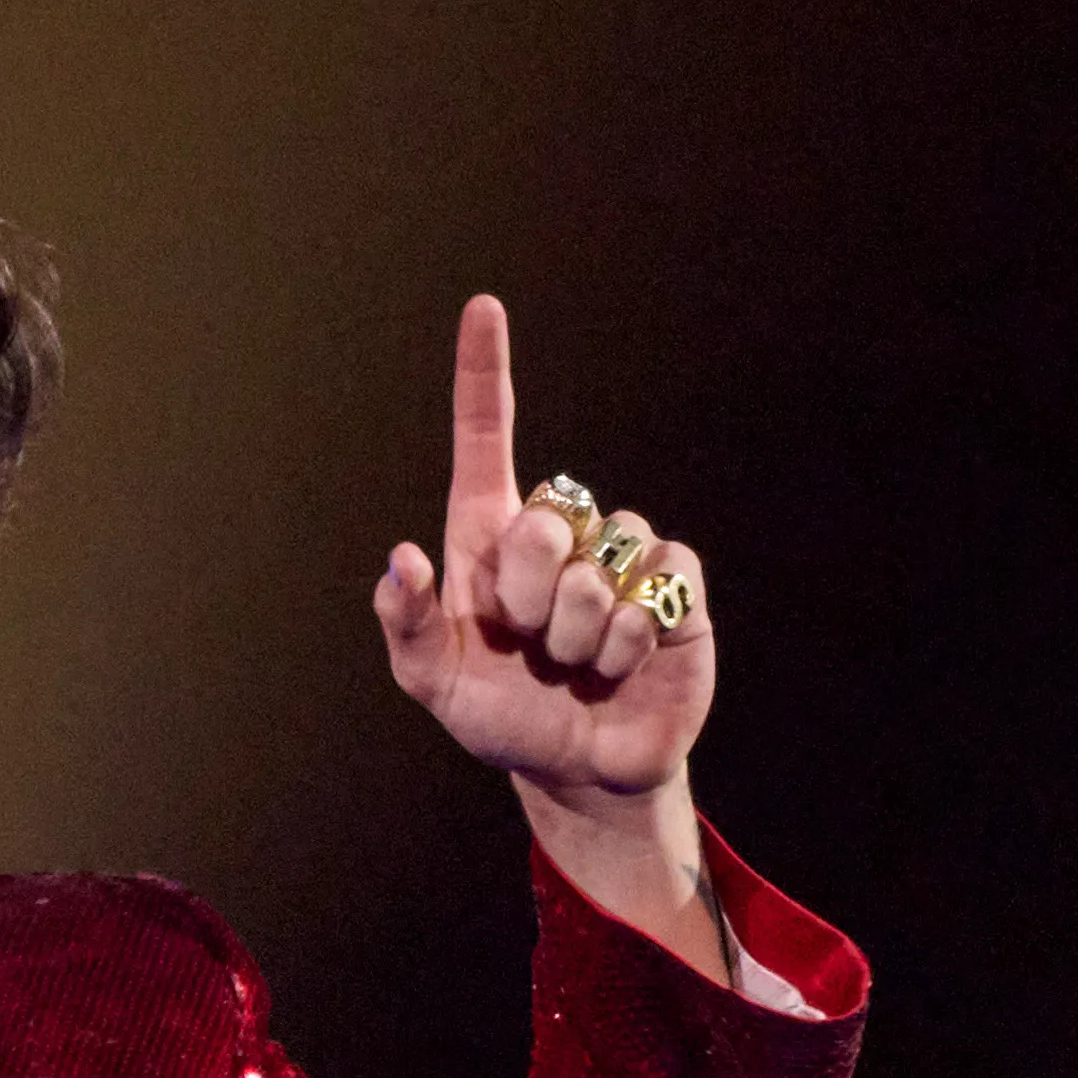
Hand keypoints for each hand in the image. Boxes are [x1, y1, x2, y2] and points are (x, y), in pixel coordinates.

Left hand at [370, 293, 712, 806]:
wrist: (581, 770)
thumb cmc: (504, 718)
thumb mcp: (436, 684)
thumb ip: (409, 626)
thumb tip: (402, 560)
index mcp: (489, 541)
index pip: (485, 439)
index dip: (484, 374)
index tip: (483, 307)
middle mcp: (557, 535)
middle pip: (544, 520)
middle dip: (531, 598)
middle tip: (533, 646)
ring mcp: (619, 556)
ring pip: (599, 566)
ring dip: (580, 634)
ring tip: (577, 664)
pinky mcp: (675, 586)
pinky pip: (652, 586)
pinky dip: (629, 636)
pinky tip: (623, 663)